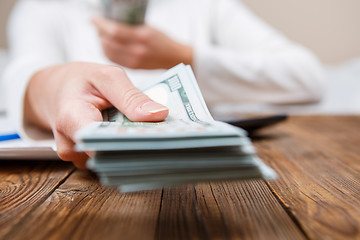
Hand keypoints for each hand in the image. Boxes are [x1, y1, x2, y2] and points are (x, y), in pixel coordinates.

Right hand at [24, 62, 168, 167]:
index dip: (132, 144)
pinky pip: (110, 159)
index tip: (159, 139)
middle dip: (139, 147)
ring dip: (133, 148)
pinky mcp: (86, 160)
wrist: (56, 91)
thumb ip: (131, 96)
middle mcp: (71, 145)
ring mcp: (77, 157)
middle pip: (111, 156)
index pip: (102, 144)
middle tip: (165, 135)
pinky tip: (135, 136)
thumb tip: (159, 114)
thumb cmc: (81, 81)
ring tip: (149, 133)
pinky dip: (125, 148)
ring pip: (113, 161)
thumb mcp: (107, 77)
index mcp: (71, 119)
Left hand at [92, 17, 192, 68]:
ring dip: (102, 42)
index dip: (101, 24)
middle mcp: (137, 50)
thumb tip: (110, 20)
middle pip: (108, 42)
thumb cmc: (162, 40)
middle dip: (100, 32)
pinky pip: (113, 59)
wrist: (172, 57)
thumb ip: (130, 26)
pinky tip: (108, 46)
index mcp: (142, 36)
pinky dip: (107, 51)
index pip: (114, 30)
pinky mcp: (132, 67)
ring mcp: (134, 60)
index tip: (94, 19)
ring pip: (108, 51)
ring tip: (102, 35)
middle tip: (98, 26)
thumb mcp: (148, 28)